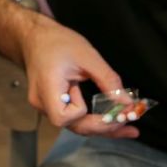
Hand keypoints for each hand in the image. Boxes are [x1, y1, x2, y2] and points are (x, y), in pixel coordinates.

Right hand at [21, 16, 138, 138]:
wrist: (36, 38)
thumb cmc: (59, 42)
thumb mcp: (88, 57)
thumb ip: (108, 81)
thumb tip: (128, 103)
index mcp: (47, 88)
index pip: (62, 116)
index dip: (82, 113)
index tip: (102, 101)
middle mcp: (42, 103)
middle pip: (72, 126)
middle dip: (102, 127)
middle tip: (131, 125)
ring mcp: (44, 106)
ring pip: (75, 125)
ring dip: (101, 127)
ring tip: (128, 128)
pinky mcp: (51, 105)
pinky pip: (73, 118)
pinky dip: (92, 119)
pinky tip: (110, 119)